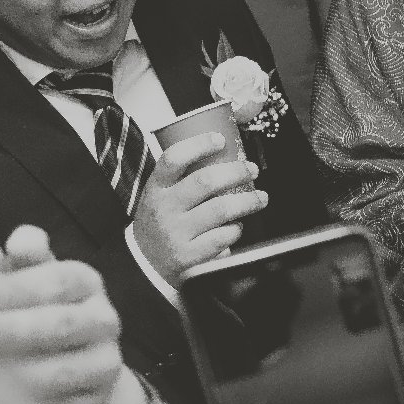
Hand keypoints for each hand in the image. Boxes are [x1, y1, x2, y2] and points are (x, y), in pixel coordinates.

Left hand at [0, 226, 126, 403]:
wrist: (60, 360)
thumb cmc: (26, 307)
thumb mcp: (20, 274)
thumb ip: (19, 254)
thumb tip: (21, 240)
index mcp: (86, 281)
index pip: (55, 280)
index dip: (10, 289)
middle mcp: (104, 320)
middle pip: (58, 324)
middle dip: (5, 331)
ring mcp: (105, 364)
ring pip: (61, 371)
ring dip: (13, 372)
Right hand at [134, 132, 266, 287]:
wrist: (144, 264)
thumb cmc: (159, 222)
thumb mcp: (159, 195)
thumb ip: (182, 178)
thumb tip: (223, 154)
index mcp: (156, 188)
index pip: (173, 159)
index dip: (198, 145)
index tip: (220, 139)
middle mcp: (164, 208)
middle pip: (205, 182)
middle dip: (236, 172)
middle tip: (251, 169)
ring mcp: (176, 233)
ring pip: (220, 210)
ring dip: (247, 201)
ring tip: (260, 197)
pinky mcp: (189, 256)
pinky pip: (222, 238)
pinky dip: (236, 230)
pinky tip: (238, 226)